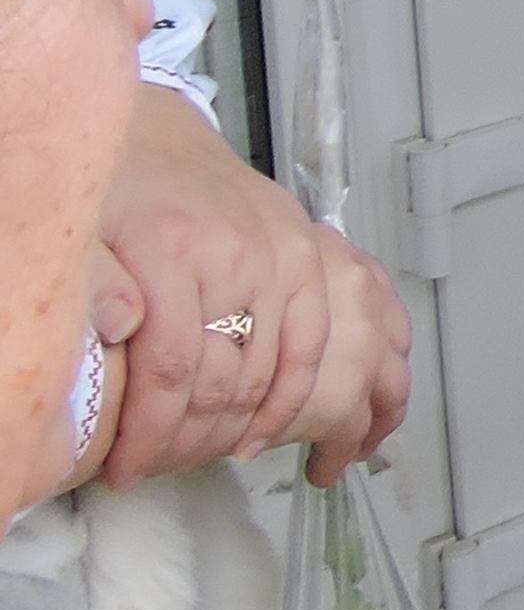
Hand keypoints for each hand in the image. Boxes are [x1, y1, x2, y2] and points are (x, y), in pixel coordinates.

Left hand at [91, 80, 412, 487]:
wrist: (158, 138)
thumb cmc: (119, 192)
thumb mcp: (81, 235)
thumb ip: (96, 284)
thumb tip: (118, 330)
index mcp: (181, 251)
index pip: (175, 370)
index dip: (153, 434)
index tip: (130, 471)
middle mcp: (254, 255)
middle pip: (247, 377)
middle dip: (218, 440)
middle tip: (190, 470)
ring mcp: (296, 254)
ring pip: (318, 356)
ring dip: (304, 419)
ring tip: (306, 458)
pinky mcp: (319, 253)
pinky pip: (356, 322)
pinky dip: (352, 372)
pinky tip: (340, 407)